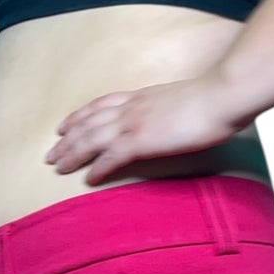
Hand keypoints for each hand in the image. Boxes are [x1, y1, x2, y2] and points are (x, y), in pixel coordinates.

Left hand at [44, 71, 250, 185]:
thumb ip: (169, 109)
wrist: (222, 95)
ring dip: (72, 153)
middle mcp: (132, 107)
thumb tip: (171, 119)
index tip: (65, 124)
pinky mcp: (142, 140)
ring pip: (92, 138)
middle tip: (50, 153)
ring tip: (57, 167)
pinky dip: (97, 168)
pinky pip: (111, 157)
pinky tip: (87, 179)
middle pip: (89, 122)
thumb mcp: (183, 99)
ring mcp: (135, 123)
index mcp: (141, 96)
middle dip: (67, 139)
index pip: (101, 104)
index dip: (80, 115)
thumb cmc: (214, 98)